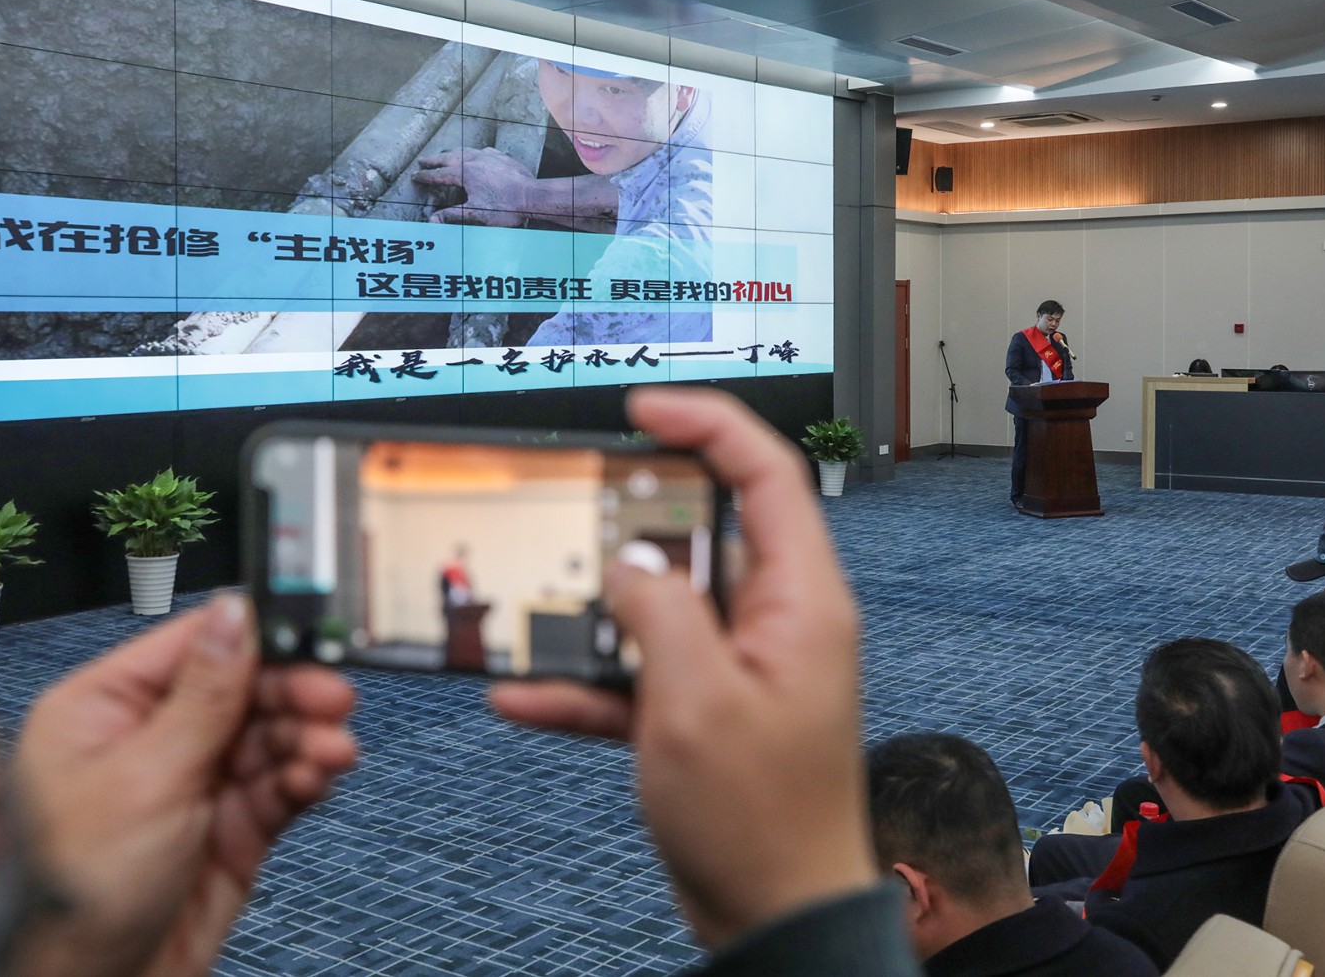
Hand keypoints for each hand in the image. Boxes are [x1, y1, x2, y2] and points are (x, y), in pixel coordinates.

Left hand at [11, 595, 355, 976]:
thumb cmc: (70, 892)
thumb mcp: (145, 778)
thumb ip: (203, 695)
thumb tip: (234, 614)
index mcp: (106, 708)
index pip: (194, 646)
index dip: (255, 637)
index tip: (311, 631)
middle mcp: (151, 739)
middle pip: (244, 690)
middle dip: (293, 694)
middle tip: (335, 700)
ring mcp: (194, 785)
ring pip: (270, 738)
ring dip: (308, 739)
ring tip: (333, 750)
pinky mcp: (229, 829)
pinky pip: (279, 786)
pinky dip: (305, 777)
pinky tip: (319, 774)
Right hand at [413, 146, 538, 226]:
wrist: (533, 196)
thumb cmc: (506, 207)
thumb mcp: (476, 213)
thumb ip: (452, 215)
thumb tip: (432, 221)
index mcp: (465, 173)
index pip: (440, 174)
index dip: (426, 176)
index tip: (415, 176)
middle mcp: (474, 160)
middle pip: (449, 157)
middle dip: (435, 160)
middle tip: (423, 160)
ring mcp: (489, 156)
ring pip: (465, 150)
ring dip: (452, 153)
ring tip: (445, 154)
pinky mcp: (502, 157)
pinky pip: (484, 151)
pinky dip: (474, 152)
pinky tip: (476, 155)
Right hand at [492, 387, 877, 948]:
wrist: (775, 915)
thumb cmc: (762, 823)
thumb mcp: (695, 703)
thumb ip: (658, 612)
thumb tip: (629, 560)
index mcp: (800, 600)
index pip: (765, 472)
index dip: (706, 424)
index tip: (642, 408)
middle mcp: (774, 620)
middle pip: (700, 532)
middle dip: (628, 525)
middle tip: (571, 515)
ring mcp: (737, 664)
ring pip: (658, 604)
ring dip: (594, 614)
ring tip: (534, 611)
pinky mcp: (704, 708)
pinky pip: (637, 673)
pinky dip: (586, 681)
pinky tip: (524, 694)